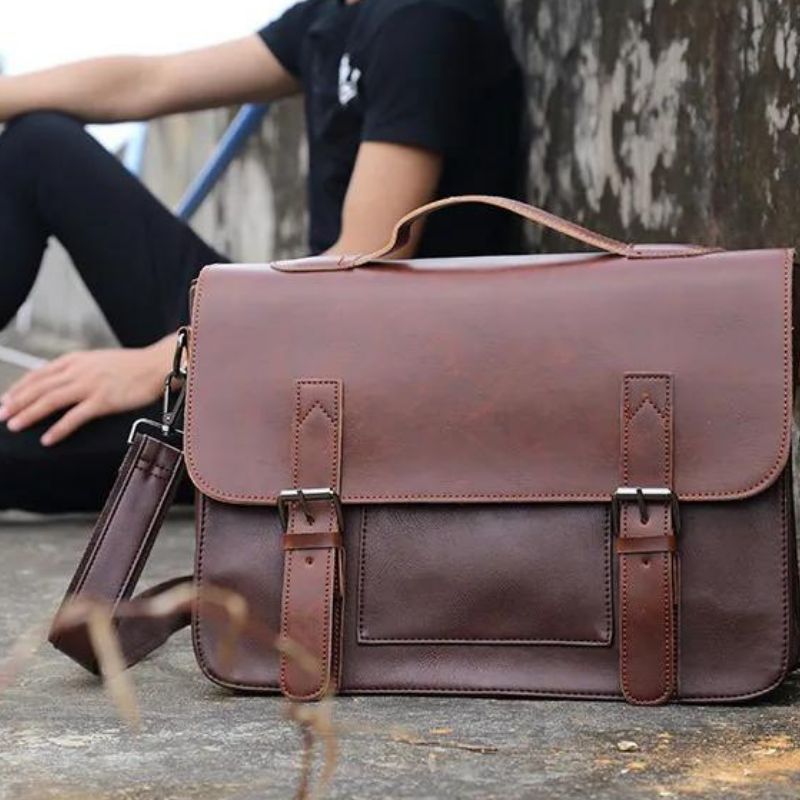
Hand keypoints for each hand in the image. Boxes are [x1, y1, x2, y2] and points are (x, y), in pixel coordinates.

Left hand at [0, 344, 169, 445]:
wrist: (157, 365)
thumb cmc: (133, 366)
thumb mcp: (100, 360)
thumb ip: (80, 368)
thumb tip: (62, 381)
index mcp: (77, 359)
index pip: (39, 373)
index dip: (19, 387)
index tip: (6, 399)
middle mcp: (79, 370)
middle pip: (39, 387)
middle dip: (16, 402)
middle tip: (1, 415)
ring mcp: (91, 385)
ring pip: (51, 400)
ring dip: (29, 414)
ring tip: (14, 426)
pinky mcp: (103, 400)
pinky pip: (75, 417)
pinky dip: (58, 429)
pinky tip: (47, 438)